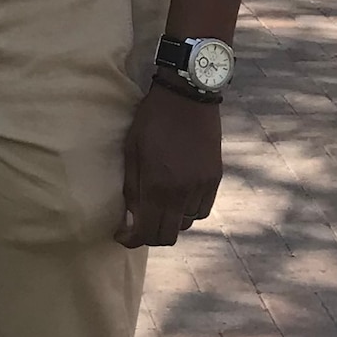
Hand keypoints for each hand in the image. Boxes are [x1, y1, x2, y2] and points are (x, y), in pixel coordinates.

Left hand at [115, 81, 221, 248]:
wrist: (188, 97)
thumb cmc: (153, 119)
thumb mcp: (132, 149)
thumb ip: (132, 186)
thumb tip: (131, 216)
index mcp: (157, 185)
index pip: (146, 232)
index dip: (131, 240)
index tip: (121, 235)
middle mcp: (182, 192)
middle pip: (168, 235)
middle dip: (150, 236)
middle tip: (138, 225)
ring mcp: (202, 187)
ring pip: (187, 224)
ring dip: (170, 222)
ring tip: (158, 207)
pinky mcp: (215, 179)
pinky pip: (202, 210)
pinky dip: (188, 211)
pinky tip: (178, 198)